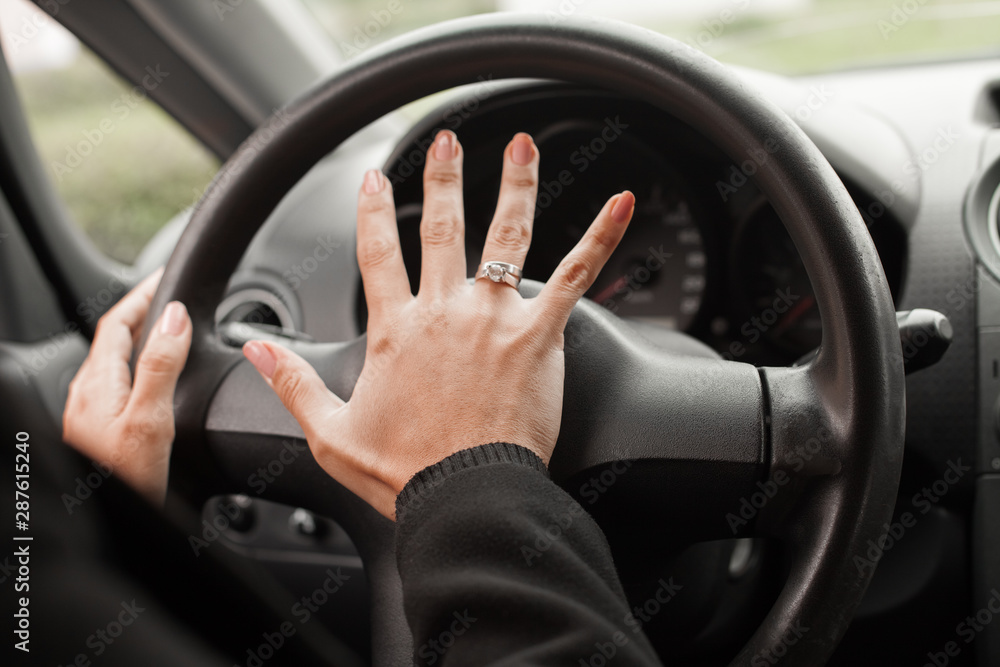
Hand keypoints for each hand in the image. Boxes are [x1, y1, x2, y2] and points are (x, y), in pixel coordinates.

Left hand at [63, 270, 191, 504]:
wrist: (110, 527)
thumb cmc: (124, 481)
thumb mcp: (149, 419)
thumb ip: (161, 365)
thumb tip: (174, 317)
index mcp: (99, 384)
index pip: (118, 322)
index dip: (142, 295)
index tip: (166, 276)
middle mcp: (89, 397)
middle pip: (115, 341)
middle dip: (143, 314)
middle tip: (173, 299)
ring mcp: (93, 418)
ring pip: (117, 365)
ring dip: (142, 342)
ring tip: (170, 334)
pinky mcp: (102, 437)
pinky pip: (120, 388)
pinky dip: (142, 372)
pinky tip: (156, 387)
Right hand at [242, 131, 633, 518]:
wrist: (464, 496)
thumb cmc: (405, 472)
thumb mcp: (330, 432)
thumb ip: (292, 383)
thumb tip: (253, 351)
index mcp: (396, 331)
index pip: (376, 255)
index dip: (372, 212)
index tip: (371, 179)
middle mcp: (444, 312)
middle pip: (441, 228)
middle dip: (443, 178)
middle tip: (446, 140)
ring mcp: (492, 319)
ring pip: (505, 235)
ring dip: (514, 185)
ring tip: (521, 146)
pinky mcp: (538, 337)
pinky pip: (574, 276)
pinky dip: (600, 238)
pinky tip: (619, 205)